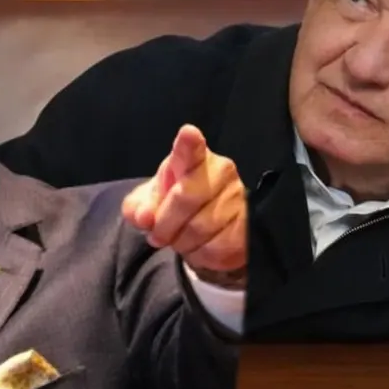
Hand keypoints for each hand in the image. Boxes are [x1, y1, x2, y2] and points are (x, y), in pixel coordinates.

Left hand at [122, 125, 246, 285]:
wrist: (210, 230)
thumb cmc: (175, 205)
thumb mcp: (150, 203)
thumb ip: (139, 207)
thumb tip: (144, 216)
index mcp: (192, 158)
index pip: (191, 149)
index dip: (189, 143)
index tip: (188, 134)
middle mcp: (221, 171)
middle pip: (186, 197)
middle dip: (165, 223)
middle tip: (157, 235)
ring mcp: (237, 197)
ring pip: (199, 228)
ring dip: (181, 242)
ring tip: (180, 239)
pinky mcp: (248, 226)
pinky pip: (216, 247)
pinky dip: (199, 254)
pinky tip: (199, 246)